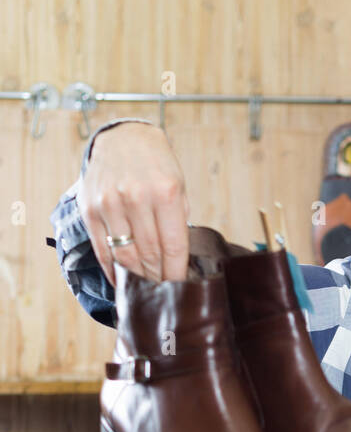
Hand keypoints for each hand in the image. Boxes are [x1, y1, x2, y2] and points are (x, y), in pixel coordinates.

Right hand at [77, 123, 190, 285]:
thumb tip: (177, 264)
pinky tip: (122, 280)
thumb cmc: (157, 168)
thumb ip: (178, 224)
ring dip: (137, 276)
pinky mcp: (90, 208)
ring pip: (125, 256)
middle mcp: (135, 197)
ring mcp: (109, 203)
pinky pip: (102, 249)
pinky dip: (113, 270)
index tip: (178, 289)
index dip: (175, 274)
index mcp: (165, 193)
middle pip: (149, 255)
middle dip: (158, 278)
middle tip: (163, 292)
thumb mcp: (179, 188)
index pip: (172, 248)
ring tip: (145, 286)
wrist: (123, 139)